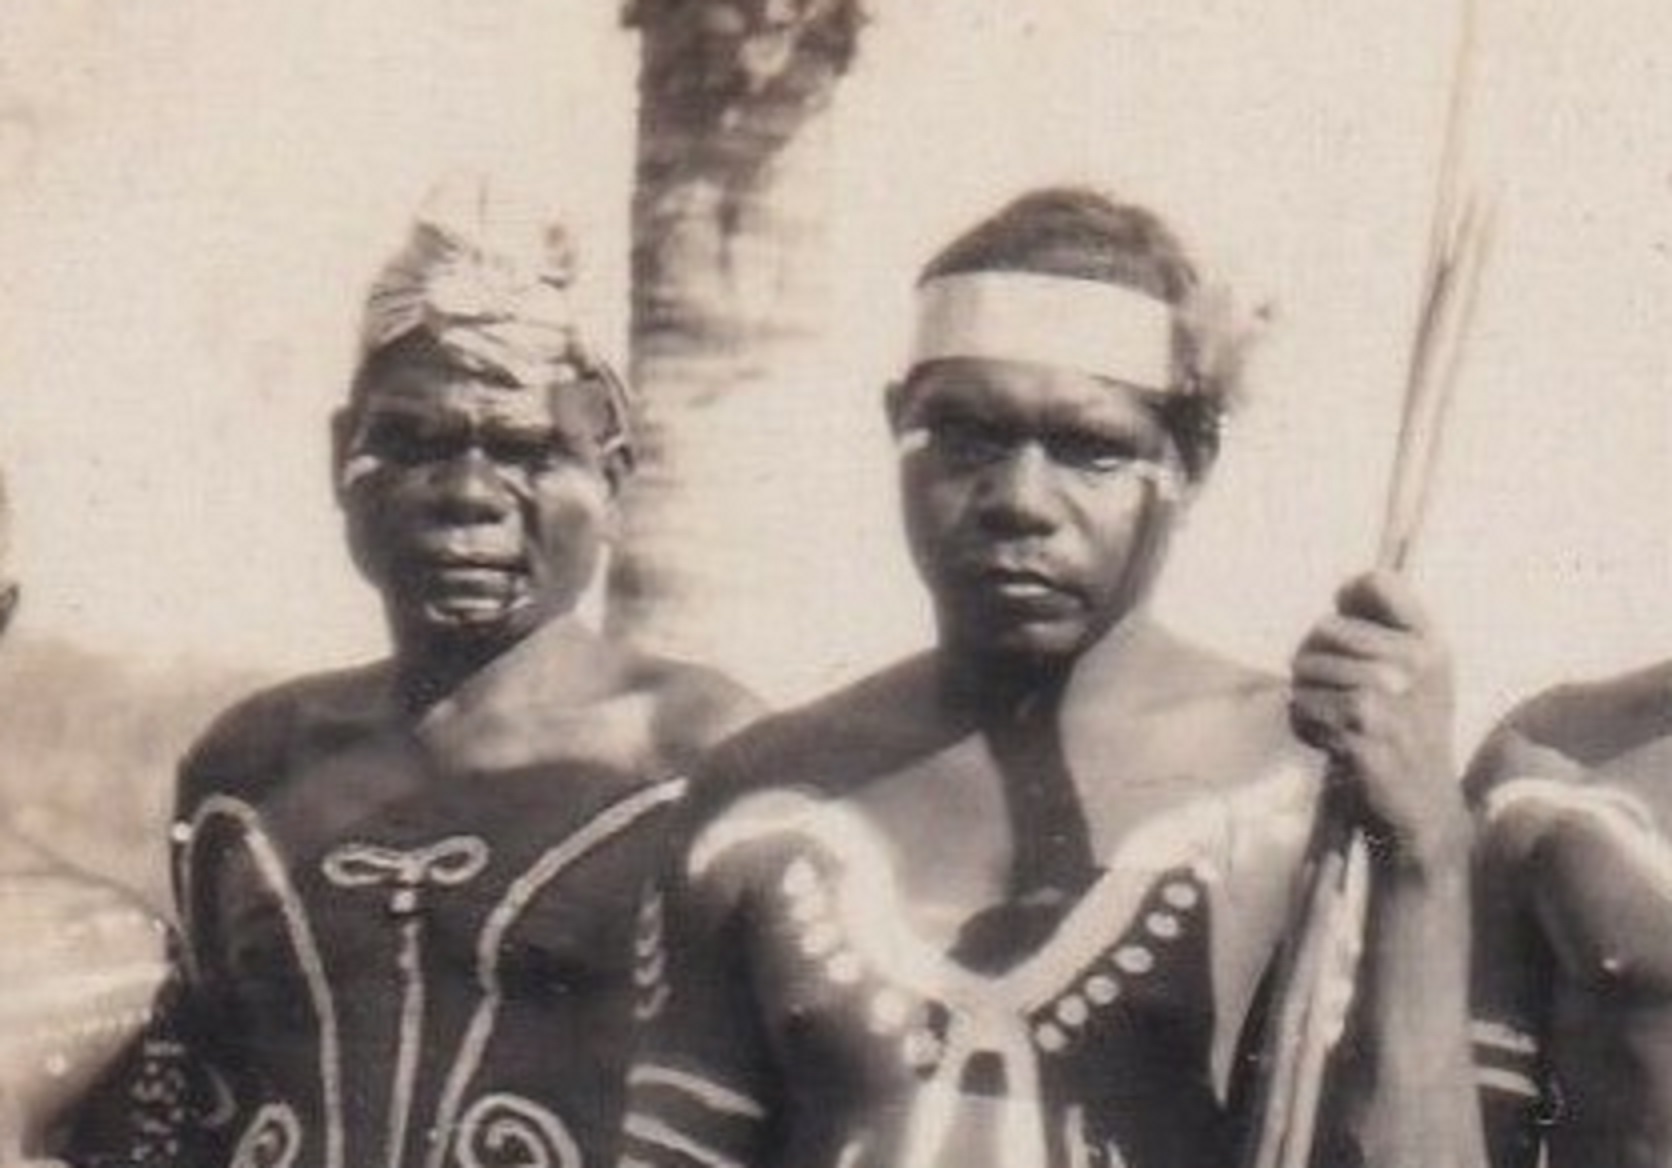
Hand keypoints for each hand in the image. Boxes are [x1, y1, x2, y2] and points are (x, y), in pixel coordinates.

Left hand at [1290, 570, 1465, 874]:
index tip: (1345, 625)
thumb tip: (1344, 588)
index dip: (1348, 597)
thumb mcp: (1420, 677)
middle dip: (1314, 660)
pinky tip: (1332, 743)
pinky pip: (1301, 708)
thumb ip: (1388, 630)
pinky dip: (1304, 726)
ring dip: (1307, 698)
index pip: (1376, 583)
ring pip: (1305, 670)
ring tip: (1337, 723)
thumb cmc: (1408, 736)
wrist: (1422, 809)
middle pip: (1323, 628)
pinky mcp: (1360, 730)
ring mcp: (1387, 696)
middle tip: (1333, 693)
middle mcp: (1413, 663)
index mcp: (1430, 644)